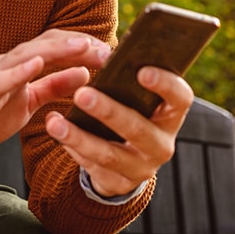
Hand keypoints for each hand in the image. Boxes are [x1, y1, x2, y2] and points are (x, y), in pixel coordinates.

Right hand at [0, 30, 110, 167]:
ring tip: (82, 45)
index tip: (113, 52)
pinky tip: (37, 63)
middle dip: (79, 44)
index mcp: (23, 66)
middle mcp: (10, 63)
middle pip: (47, 44)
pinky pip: (0, 79)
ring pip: (28, 55)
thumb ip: (54, 86)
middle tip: (108, 49)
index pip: (58, 47)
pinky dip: (19, 69)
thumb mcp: (28, 101)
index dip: (85, 46)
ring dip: (56, 49)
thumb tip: (84, 72)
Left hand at [45, 66, 193, 196]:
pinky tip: (57, 134)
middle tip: (82, 94)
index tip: (142, 71)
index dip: (165, 85)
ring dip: (79, 137)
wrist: (130, 159)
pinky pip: (93, 167)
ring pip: (109, 153)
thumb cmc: (132, 112)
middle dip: (108, 111)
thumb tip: (104, 50)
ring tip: (54, 122)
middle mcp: (162, 144)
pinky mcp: (119, 183)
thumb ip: (129, 79)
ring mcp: (142, 167)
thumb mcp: (138, 98)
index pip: (180, 98)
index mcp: (171, 115)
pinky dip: (73, 149)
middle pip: (137, 128)